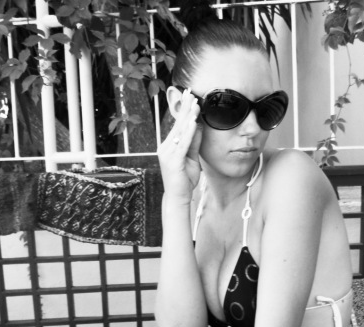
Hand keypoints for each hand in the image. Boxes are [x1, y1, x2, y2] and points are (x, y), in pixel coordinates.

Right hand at [158, 88, 202, 203]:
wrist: (178, 197)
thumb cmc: (184, 179)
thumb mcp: (192, 157)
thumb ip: (194, 142)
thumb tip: (198, 126)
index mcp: (169, 145)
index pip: (178, 125)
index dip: (184, 111)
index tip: (189, 96)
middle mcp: (166, 147)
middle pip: (177, 124)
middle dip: (185, 108)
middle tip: (190, 92)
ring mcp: (167, 153)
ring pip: (179, 131)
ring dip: (187, 116)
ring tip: (194, 103)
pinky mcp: (173, 160)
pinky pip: (182, 143)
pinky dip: (187, 132)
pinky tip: (192, 122)